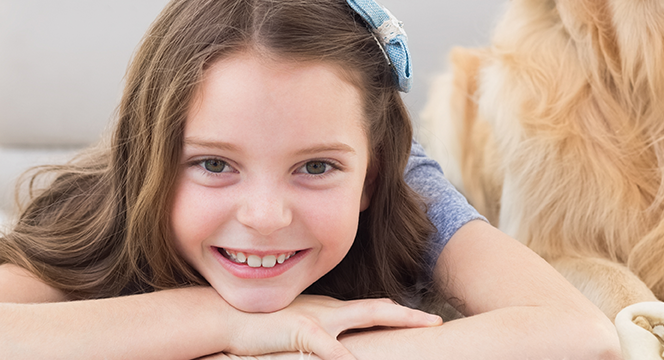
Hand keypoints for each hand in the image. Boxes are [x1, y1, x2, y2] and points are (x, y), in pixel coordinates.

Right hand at [224, 294, 441, 359]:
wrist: (227, 318)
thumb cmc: (259, 329)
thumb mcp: (294, 332)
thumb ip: (318, 339)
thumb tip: (336, 352)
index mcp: (329, 311)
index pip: (371, 310)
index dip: (398, 314)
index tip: (423, 319)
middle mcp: (329, 311)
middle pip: (378, 309)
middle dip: (409, 316)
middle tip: (436, 321)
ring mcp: (318, 319)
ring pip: (364, 318)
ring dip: (392, 324)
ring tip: (418, 330)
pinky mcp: (301, 331)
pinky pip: (329, 346)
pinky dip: (346, 355)